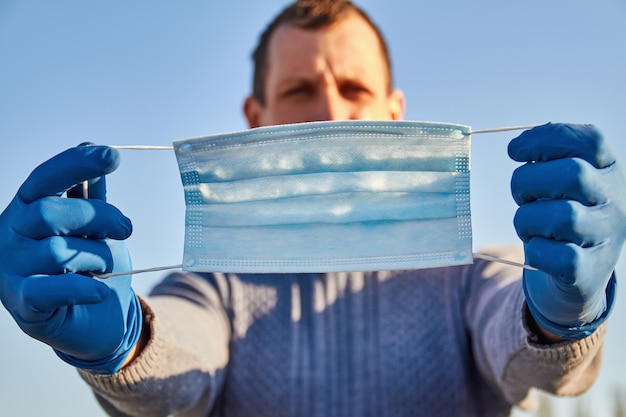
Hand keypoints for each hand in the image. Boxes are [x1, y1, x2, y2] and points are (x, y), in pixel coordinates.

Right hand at [0, 145, 141, 372]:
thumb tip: (89, 146)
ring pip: (58, 251)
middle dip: (99, 217)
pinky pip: (51, 290)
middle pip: (51, 212)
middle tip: (126, 228)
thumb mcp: (93, 227)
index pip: (44, 179)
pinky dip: (83, 288)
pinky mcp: (24, 306)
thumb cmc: (90, 266)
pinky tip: (100, 290)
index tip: (112, 156)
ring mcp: (11, 271)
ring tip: (108, 265)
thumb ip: (89, 194)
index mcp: (25, 209)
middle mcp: (9, 236)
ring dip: (97, 256)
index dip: (75, 164)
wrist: (94, 322)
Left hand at [508, 123, 625, 338]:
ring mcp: (606, 238)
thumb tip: (519, 145)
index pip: (590, 140)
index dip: (546, 138)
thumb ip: (548, 159)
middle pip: (572, 175)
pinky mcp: (588, 272)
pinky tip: (539, 248)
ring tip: (529, 226)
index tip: (514, 150)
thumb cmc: (560, 214)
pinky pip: (553, 255)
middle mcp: (616, 201)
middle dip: (528, 181)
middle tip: (521, 196)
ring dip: (526, 220)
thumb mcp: (563, 181)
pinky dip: (535, 251)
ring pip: (560, 216)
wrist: (577, 272)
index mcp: (610, 171)